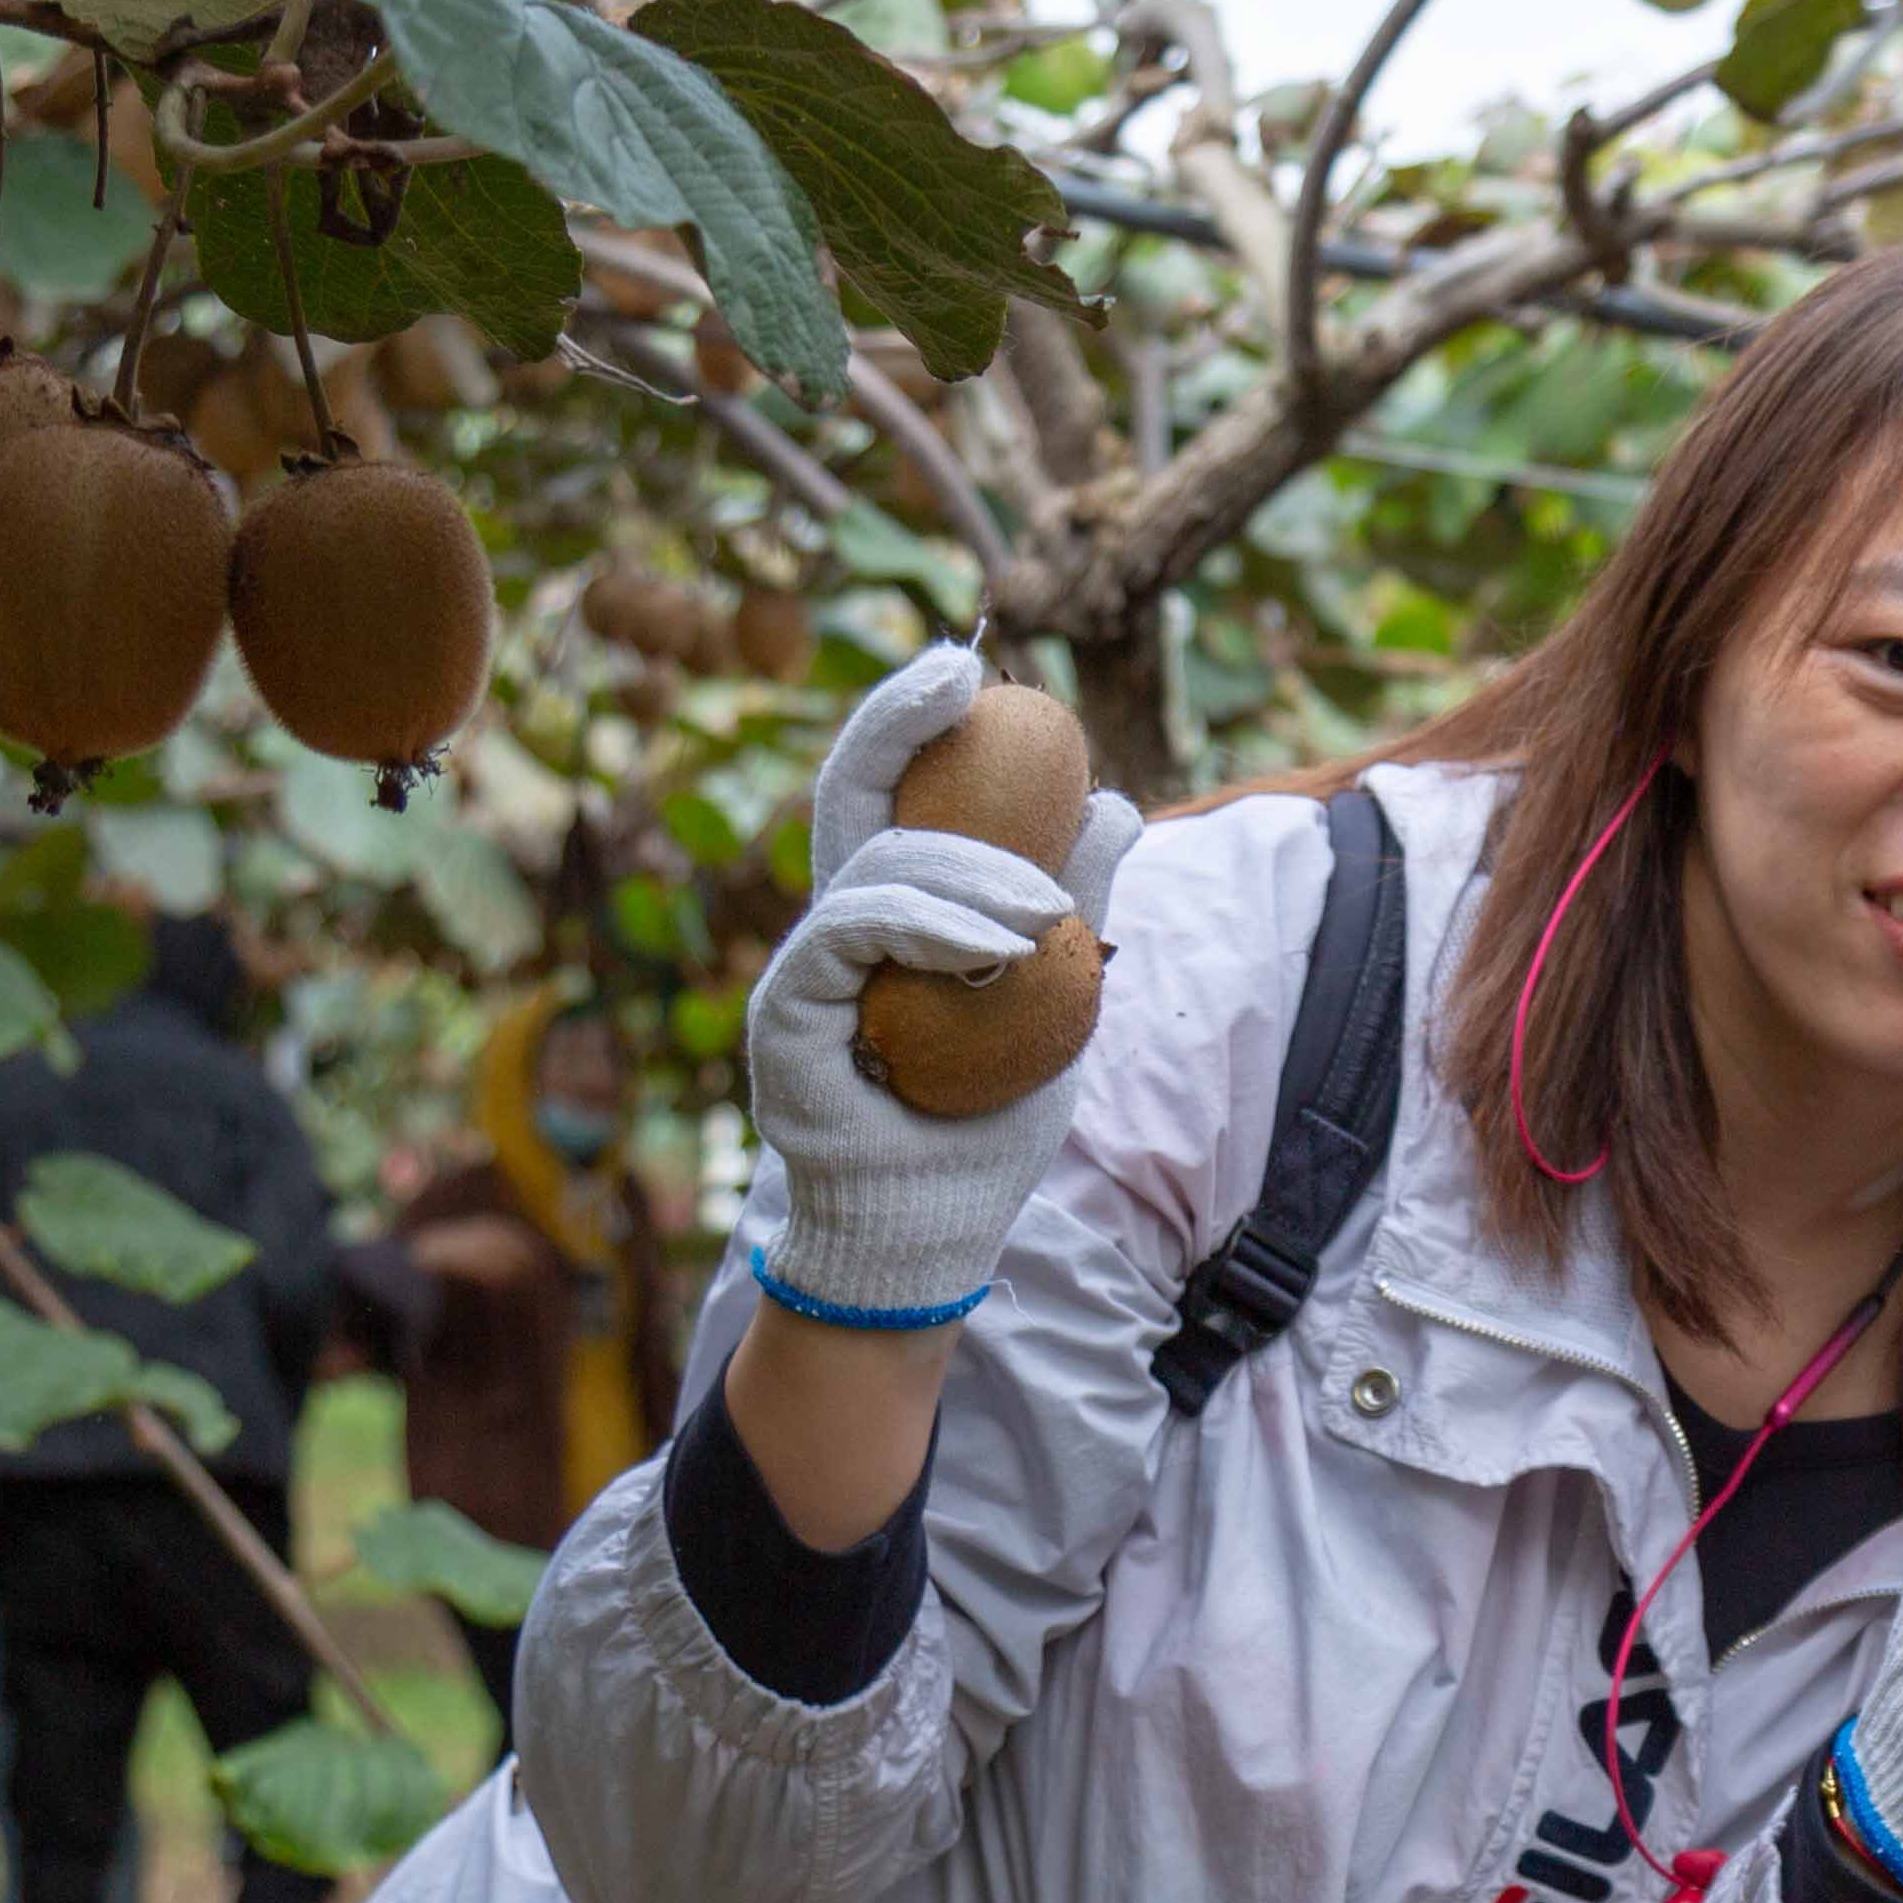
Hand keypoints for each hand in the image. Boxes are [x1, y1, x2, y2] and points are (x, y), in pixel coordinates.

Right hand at [744, 644, 1141, 1328]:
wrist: (934, 1233)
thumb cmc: (989, 1124)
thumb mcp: (1059, 998)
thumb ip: (1076, 906)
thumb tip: (1115, 803)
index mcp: (894, 912)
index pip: (891, 794)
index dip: (910, 719)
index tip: (968, 668)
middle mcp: (837, 925)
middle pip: (848, 793)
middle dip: (894, 717)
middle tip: (965, 677)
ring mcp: (805, 967)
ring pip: (874, 864)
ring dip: (973, 870)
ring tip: (1049, 916)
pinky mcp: (788, 1015)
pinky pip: (850, 931)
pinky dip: (930, 923)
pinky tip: (1002, 947)